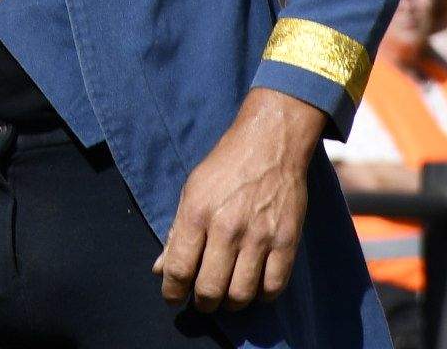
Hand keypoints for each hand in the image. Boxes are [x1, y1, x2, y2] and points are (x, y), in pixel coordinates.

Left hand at [156, 88, 321, 311]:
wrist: (270, 143)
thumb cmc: (225, 166)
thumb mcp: (191, 190)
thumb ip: (175, 232)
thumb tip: (160, 270)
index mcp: (197, 213)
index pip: (178, 269)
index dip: (172, 291)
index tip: (172, 297)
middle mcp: (227, 228)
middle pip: (210, 289)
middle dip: (202, 303)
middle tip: (202, 299)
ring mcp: (259, 236)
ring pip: (241, 295)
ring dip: (231, 303)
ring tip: (227, 295)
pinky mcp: (286, 240)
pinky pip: (273, 286)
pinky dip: (262, 295)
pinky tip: (254, 286)